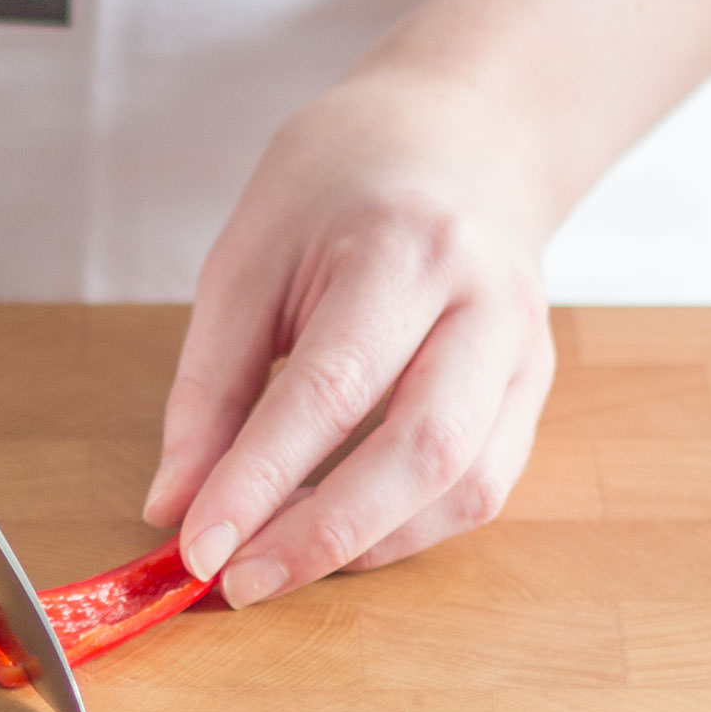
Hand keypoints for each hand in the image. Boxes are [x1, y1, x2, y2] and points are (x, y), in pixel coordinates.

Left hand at [143, 68, 558, 606]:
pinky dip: (408, 530)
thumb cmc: (343, 180)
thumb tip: (175, 503)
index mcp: (404, 247)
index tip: (198, 548)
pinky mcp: (535, 388)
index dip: (258, 482)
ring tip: (279, 564)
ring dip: (368, 546)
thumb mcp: (249, 254)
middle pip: (420, 449)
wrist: (467, 130)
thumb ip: (211, 384)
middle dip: (323, 535)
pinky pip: (483, 487)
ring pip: (467, 485)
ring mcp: (525, 350)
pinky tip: (343, 538)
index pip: (329, 389)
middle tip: (240, 581)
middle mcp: (485, 302)